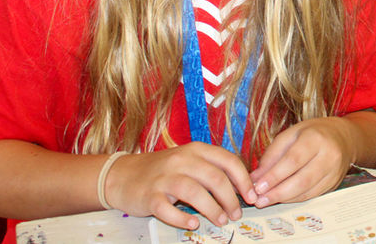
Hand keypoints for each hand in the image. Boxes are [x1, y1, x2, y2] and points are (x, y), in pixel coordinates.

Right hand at [103, 143, 254, 230]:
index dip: (243, 180)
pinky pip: (167, 209)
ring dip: (212, 209)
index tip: (252, 196)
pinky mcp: (149, 195)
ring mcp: (164, 177)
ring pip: (194, 192)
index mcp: (196, 150)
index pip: (228, 161)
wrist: (123, 175)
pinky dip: (182, 219)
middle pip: (215, 178)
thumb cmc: (163, 170)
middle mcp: (182, 160)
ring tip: (221, 220)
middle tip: (236, 213)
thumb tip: (241, 186)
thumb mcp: (189, 161)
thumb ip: (212, 169)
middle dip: (231, 199)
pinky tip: (193, 224)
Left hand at [248, 117, 355, 206]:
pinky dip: (294, 199)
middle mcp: (329, 155)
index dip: (274, 176)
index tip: (258, 187)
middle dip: (277, 192)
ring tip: (266, 200)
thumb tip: (255, 177)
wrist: (343, 137)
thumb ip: (272, 154)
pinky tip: (282, 198)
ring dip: (284, 199)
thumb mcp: (291, 134)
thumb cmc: (313, 133)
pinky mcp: (334, 183)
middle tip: (259, 200)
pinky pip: (312, 195)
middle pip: (301, 180)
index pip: (293, 160)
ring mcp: (334, 171)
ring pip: (307, 191)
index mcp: (316, 138)